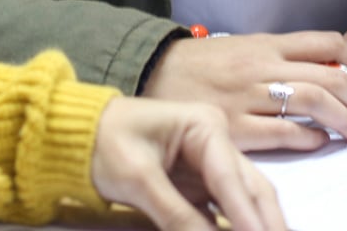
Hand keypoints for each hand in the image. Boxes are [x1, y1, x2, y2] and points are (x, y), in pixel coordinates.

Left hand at [91, 97, 286, 230]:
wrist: (77, 134)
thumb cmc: (103, 142)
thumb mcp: (137, 178)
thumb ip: (175, 215)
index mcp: (204, 126)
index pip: (230, 177)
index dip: (247, 216)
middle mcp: (216, 143)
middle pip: (252, 189)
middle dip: (269, 224)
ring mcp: (210, 165)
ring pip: (245, 203)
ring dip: (257, 227)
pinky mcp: (200, 187)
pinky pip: (225, 214)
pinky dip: (235, 230)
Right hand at [140, 32, 346, 150]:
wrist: (152, 71)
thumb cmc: (199, 63)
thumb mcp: (242, 47)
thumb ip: (279, 58)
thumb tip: (325, 71)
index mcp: (266, 44)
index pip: (327, 43)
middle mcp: (262, 66)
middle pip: (330, 77)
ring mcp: (249, 96)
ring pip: (315, 103)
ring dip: (346, 121)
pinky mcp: (235, 126)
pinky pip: (284, 132)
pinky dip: (310, 138)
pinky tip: (320, 142)